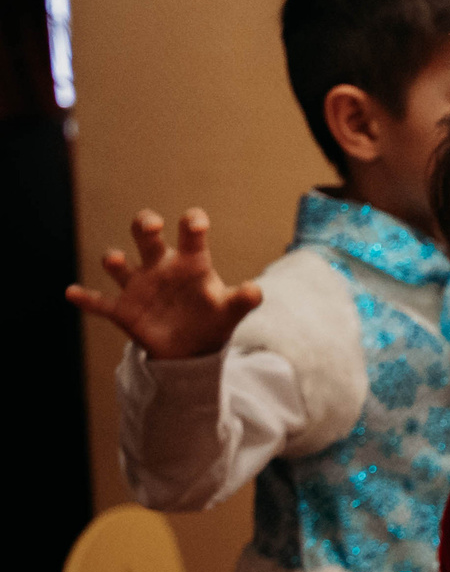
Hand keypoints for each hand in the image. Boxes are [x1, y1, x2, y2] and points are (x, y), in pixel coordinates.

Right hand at [68, 208, 263, 360]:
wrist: (191, 348)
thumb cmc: (211, 318)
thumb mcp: (230, 311)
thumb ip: (243, 301)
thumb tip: (255, 291)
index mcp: (191, 263)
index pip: (191, 234)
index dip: (192, 223)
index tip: (194, 223)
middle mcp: (161, 267)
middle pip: (148, 236)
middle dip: (146, 225)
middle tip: (153, 224)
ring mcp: (139, 287)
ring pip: (120, 264)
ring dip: (115, 260)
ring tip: (116, 260)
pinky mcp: (123, 309)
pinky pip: (99, 303)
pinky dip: (86, 299)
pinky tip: (72, 292)